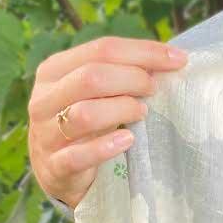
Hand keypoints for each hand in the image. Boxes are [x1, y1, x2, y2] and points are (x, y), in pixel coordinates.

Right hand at [27, 35, 188, 210]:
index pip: (101, 49)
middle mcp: (44, 98)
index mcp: (54, 70)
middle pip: (91, 77)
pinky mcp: (54, 167)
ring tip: (142, 113)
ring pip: (84, 114)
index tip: (178, 60)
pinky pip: (78, 156)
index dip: (143, 52)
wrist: (57, 172)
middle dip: (133, 79)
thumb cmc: (85, 124)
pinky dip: (106, 147)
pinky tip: (128, 140)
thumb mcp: (96, 93)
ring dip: (122, 110)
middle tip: (154, 90)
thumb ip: (122, 74)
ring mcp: (45, 133)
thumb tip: (170, 59)